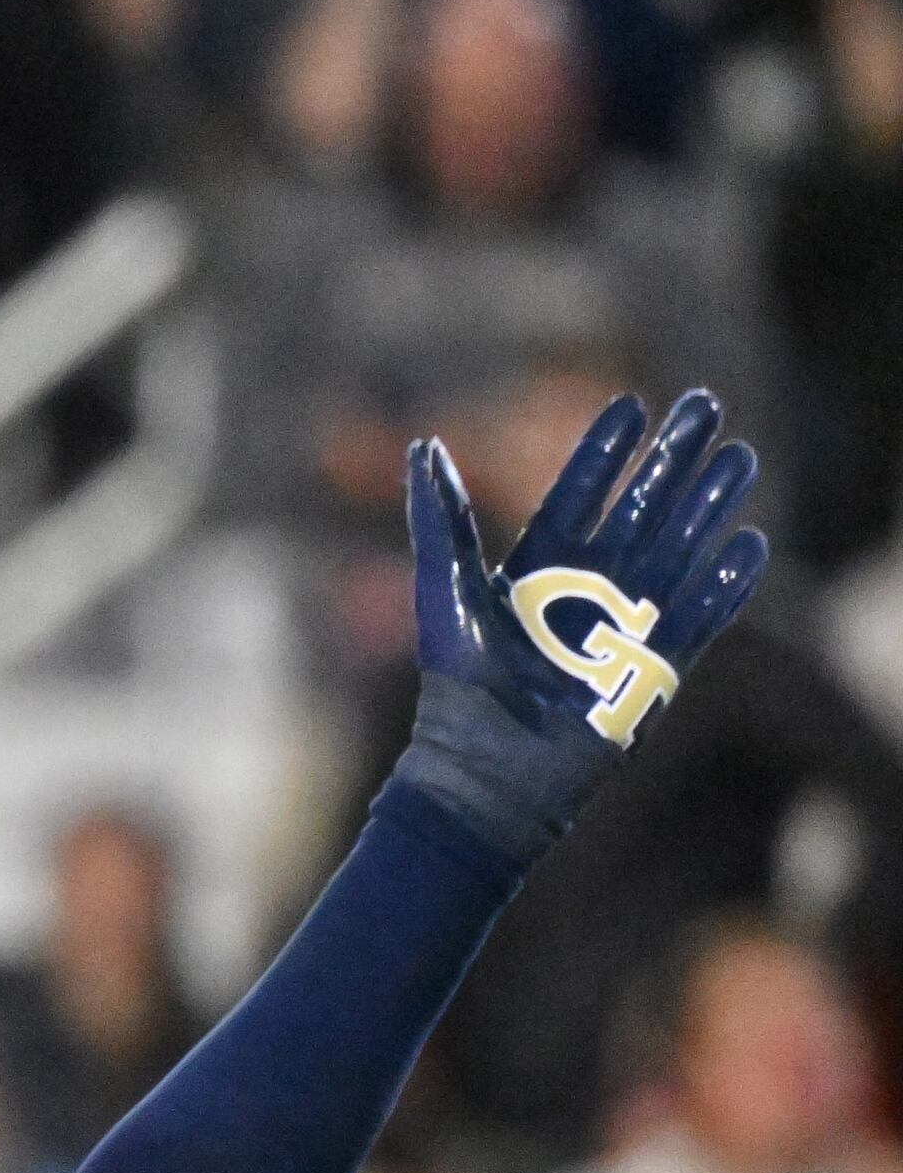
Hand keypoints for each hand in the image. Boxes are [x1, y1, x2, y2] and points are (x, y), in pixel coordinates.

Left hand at [394, 391, 766, 862]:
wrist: (487, 768)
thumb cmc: (458, 684)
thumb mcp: (445, 589)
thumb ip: (440, 519)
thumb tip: (425, 447)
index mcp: (535, 570)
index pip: (577, 496)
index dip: (604, 453)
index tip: (629, 404)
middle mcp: (585, 592)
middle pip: (640, 511)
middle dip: (673, 460)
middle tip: (706, 405)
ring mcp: (624, 628)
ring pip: (677, 551)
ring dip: (709, 505)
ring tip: (741, 458)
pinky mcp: (653, 670)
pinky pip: (698, 618)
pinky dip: (723, 584)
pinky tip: (748, 544)